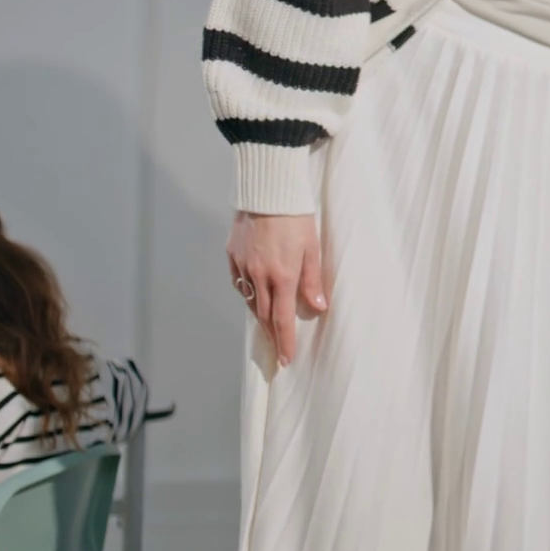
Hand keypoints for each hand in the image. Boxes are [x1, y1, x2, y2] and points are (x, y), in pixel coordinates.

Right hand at [226, 212, 325, 367]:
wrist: (267, 191)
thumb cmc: (295, 217)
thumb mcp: (312, 248)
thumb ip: (313, 280)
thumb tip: (317, 307)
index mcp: (282, 276)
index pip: (283, 319)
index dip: (284, 341)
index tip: (286, 359)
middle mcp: (259, 276)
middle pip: (264, 315)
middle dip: (272, 335)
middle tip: (277, 349)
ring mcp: (243, 266)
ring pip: (250, 301)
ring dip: (260, 317)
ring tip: (268, 328)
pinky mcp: (232, 255)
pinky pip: (239, 283)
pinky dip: (247, 295)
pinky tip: (254, 298)